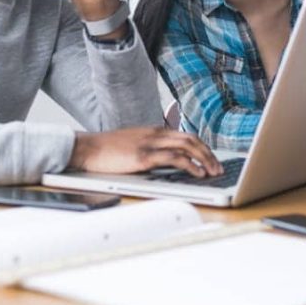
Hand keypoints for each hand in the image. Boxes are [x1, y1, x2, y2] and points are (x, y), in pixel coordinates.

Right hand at [67, 127, 222, 177]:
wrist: (87, 148)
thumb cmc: (107, 150)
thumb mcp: (133, 145)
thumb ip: (150, 149)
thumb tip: (167, 162)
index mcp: (154, 131)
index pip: (186, 136)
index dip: (202, 148)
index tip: (212, 159)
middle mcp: (156, 134)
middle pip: (191, 139)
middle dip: (208, 154)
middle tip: (218, 168)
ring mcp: (150, 144)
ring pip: (187, 147)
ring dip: (204, 160)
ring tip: (213, 172)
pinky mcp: (144, 156)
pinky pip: (175, 158)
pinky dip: (190, 165)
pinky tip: (198, 173)